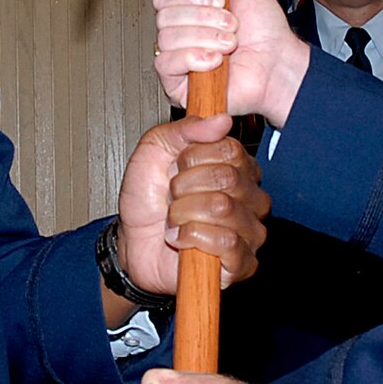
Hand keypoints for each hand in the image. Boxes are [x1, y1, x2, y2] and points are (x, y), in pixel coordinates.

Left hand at [116, 114, 269, 302]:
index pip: (230, 150)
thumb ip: (185, 130)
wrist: (132, 243)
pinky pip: (227, 242)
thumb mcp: (154, 151)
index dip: (192, 158)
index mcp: (236, 167)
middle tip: (173, 197)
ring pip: (223, 209)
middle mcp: (250, 198)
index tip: (175, 168)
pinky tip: (182, 239)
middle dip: (184, 188)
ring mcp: (250, 231)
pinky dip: (192, 238)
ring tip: (176, 219)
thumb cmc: (147, 200)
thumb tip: (222, 120)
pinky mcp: (243, 263)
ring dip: (184, 214)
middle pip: (227, 179)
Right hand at [153, 0, 309, 126]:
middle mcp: (181, 34)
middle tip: (231, 25)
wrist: (278, 63)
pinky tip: (215, 61)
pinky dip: (193, 58)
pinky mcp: (178, 84)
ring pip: (166, 38)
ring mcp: (178, 59)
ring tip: (230, 44)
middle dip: (205, 17)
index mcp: (190, 10)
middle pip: (165, 16)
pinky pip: (165, 63)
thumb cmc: (265, 30)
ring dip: (206, 38)